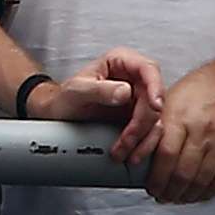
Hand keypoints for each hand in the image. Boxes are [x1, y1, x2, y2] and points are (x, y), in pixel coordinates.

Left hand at [25, 48, 165, 163]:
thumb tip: (125, 92)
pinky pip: (149, 132)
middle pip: (154, 98)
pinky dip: (142, 144)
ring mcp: (137, 99)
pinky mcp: (137, 118)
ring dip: (142, 138)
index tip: (155, 105)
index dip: (156, 86)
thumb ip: (100, 89)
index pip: (148, 69)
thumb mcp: (77, 91)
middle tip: (127, 139)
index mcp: (121, 61)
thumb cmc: (64, 98)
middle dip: (142, 123)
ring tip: (122, 152)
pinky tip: (129, 153)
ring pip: (155, 118)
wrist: (58, 117)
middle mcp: (133, 78)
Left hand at [142, 57, 214, 204]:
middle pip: (182, 173)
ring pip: (201, 181)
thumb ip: (156, 126)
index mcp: (180, 115)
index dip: (156, 178)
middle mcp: (202, 129)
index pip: (165, 155)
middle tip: (163, 196)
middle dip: (169, 191)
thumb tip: (137, 155)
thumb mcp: (171, 99)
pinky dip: (207, 193)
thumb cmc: (203, 88)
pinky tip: (198, 194)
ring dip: (186, 196)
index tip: (151, 186)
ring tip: (178, 197)